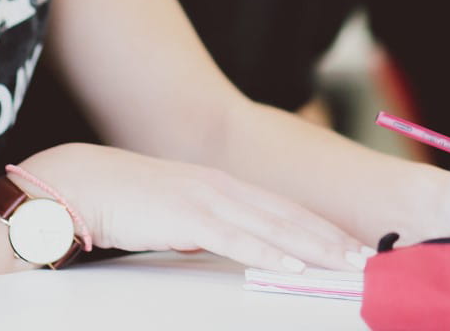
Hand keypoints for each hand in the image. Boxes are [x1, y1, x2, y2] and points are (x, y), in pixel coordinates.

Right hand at [20, 143, 370, 272]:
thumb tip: (231, 244)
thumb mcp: (179, 213)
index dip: (319, 228)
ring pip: (272, 226)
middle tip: (365, 259)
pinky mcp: (187, 216)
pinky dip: (266, 253)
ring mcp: (207, 199)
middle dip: (329, 238)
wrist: (83, 182)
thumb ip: (208, 226)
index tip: (349, 246)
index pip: (283, 210)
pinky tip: (289, 267)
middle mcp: (223, 187)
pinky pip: (235, 238)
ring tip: (345, 265)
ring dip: (312, 247)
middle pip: (288, 216)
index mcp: (223, 186)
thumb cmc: (128, 200)